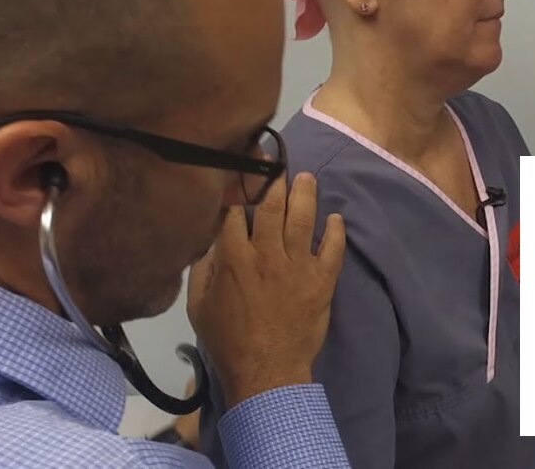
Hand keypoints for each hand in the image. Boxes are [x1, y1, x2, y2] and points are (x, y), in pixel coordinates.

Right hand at [187, 173, 345, 407]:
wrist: (267, 372)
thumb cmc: (227, 341)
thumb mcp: (198, 305)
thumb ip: (203, 269)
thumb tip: (209, 241)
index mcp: (234, 258)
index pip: (235, 211)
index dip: (237, 190)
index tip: (239, 174)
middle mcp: (267, 254)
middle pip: (272, 205)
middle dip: (273, 179)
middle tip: (277, 163)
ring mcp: (298, 266)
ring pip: (303, 220)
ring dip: (305, 195)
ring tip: (307, 178)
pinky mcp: (322, 282)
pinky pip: (333, 250)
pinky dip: (336, 232)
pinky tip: (336, 218)